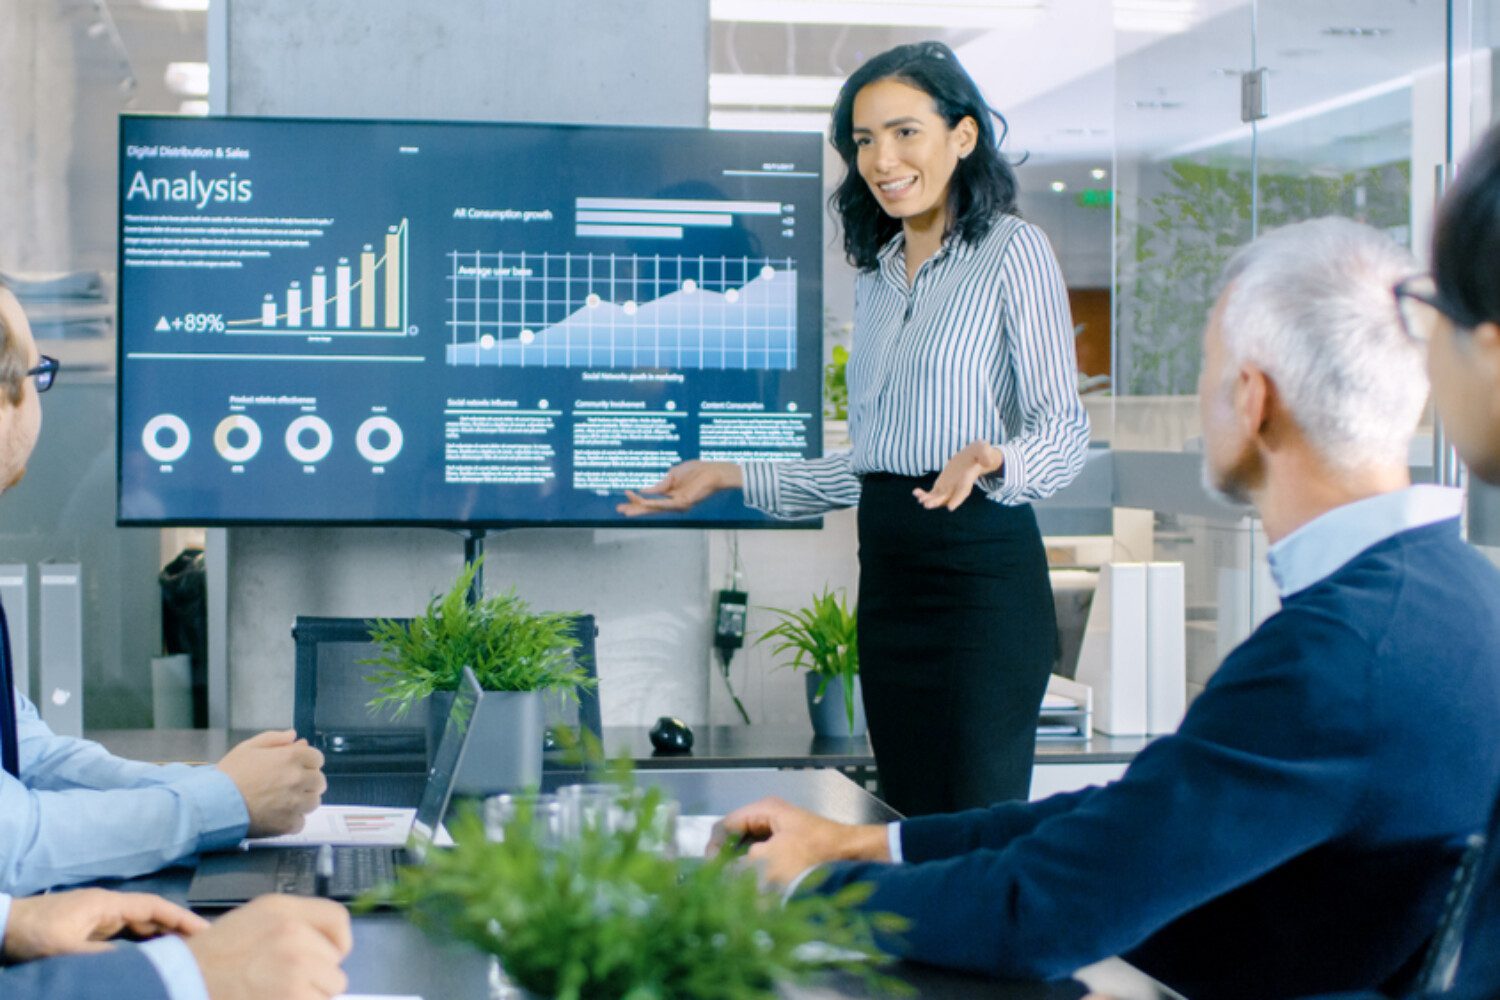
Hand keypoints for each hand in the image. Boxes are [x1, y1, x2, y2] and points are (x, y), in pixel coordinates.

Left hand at [2, 889, 207, 960]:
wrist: (3, 926)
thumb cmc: (34, 933)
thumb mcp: (66, 948)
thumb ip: (101, 957)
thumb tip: (135, 965)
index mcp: (107, 904)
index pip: (154, 907)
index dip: (181, 918)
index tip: (206, 930)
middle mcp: (108, 908)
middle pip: (152, 915)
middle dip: (177, 927)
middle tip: (204, 945)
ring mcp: (99, 919)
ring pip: (140, 926)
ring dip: (161, 936)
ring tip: (185, 952)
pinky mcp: (89, 931)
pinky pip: (126, 936)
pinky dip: (143, 943)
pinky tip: (152, 955)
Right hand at [186, 895, 351, 999]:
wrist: (185, 983)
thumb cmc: (214, 956)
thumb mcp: (254, 919)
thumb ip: (292, 923)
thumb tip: (325, 945)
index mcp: (284, 910)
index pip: (338, 920)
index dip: (338, 942)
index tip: (329, 956)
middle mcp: (294, 934)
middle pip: (334, 961)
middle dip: (317, 975)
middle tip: (283, 981)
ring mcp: (296, 967)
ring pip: (331, 988)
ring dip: (310, 995)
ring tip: (277, 993)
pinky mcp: (295, 996)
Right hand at [216, 730, 325, 836]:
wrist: (214, 804)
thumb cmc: (229, 774)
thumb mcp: (248, 748)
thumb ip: (274, 740)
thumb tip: (295, 737)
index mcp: (291, 757)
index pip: (317, 758)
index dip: (307, 762)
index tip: (295, 767)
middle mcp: (298, 779)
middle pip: (319, 781)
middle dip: (307, 781)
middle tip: (288, 786)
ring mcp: (295, 804)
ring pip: (313, 802)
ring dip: (303, 801)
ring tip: (283, 802)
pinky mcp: (288, 825)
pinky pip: (301, 822)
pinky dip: (292, 820)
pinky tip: (277, 816)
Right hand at [616, 461, 742, 515]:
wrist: (714, 471)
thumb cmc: (698, 471)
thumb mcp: (674, 475)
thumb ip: (660, 484)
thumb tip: (644, 489)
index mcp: (671, 495)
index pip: (651, 500)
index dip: (638, 499)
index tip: (624, 496)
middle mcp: (673, 502)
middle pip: (650, 508)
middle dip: (635, 509)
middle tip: (620, 510)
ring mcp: (678, 504)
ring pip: (654, 508)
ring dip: (639, 508)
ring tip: (625, 510)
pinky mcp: (682, 503)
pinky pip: (663, 504)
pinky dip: (651, 503)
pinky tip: (640, 503)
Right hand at [707, 796, 889, 888]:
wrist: (853, 856)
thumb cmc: (815, 854)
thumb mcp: (770, 861)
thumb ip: (739, 867)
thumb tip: (721, 877)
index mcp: (763, 810)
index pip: (724, 825)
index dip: (713, 849)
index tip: (710, 874)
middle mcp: (769, 816)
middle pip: (735, 837)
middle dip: (726, 861)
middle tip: (721, 883)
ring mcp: (780, 831)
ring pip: (748, 851)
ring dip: (742, 870)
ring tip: (738, 890)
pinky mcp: (790, 847)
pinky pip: (764, 859)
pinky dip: (758, 873)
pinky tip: (758, 889)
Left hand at [913, 440, 1003, 510]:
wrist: (971, 458)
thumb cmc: (979, 453)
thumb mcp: (983, 449)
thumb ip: (985, 454)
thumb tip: (986, 461)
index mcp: (967, 481)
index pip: (962, 492)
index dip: (956, 500)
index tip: (950, 508)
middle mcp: (957, 488)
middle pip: (947, 498)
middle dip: (937, 502)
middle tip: (927, 505)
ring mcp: (948, 489)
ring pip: (937, 498)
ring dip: (928, 500)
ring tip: (919, 499)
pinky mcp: (941, 487)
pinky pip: (931, 493)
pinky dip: (923, 494)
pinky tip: (915, 492)